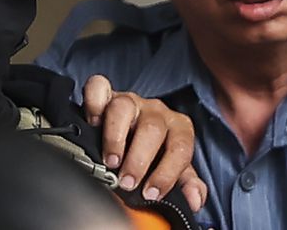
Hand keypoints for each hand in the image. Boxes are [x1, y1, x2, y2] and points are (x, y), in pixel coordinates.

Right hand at [83, 74, 206, 211]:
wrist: (131, 132)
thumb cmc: (154, 152)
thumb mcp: (173, 169)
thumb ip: (186, 183)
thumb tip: (194, 199)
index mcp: (177, 127)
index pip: (180, 147)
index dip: (167, 173)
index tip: (151, 193)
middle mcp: (155, 111)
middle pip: (152, 129)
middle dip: (138, 160)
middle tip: (127, 182)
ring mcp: (130, 100)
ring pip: (124, 108)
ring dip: (115, 137)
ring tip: (110, 161)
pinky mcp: (107, 93)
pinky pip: (99, 87)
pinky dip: (93, 103)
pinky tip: (92, 123)